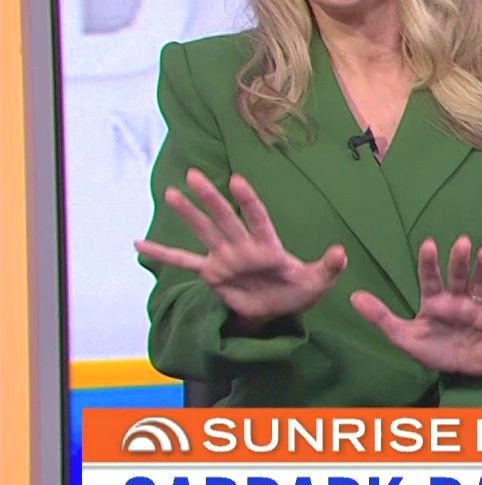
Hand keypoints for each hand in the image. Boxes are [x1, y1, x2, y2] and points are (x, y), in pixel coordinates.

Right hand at [135, 168, 345, 330]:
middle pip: (224, 219)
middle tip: (194, 174)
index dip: (248, 201)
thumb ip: (328, 267)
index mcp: (268, 247)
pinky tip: (139, 244)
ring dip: (188, 214)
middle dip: (210, 198)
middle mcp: (243, 247)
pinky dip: (162, 254)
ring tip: (170, 193)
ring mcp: (224, 258)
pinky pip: (183, 262)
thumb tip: (341, 252)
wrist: (276, 310)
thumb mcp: (318, 282)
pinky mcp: (211, 274)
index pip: (257, 219)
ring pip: (204, 232)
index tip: (236, 181)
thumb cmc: (299, 291)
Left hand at [351, 236, 481, 375]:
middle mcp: (457, 299)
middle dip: (459, 260)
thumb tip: (353, 296)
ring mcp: (478, 309)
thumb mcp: (403, 337)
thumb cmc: (433, 350)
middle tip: (462, 241)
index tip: (427, 244)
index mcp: (435, 301)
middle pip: (458, 276)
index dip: (429, 263)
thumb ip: (380, 317)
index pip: (430, 279)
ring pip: (481, 284)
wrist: (463, 372)